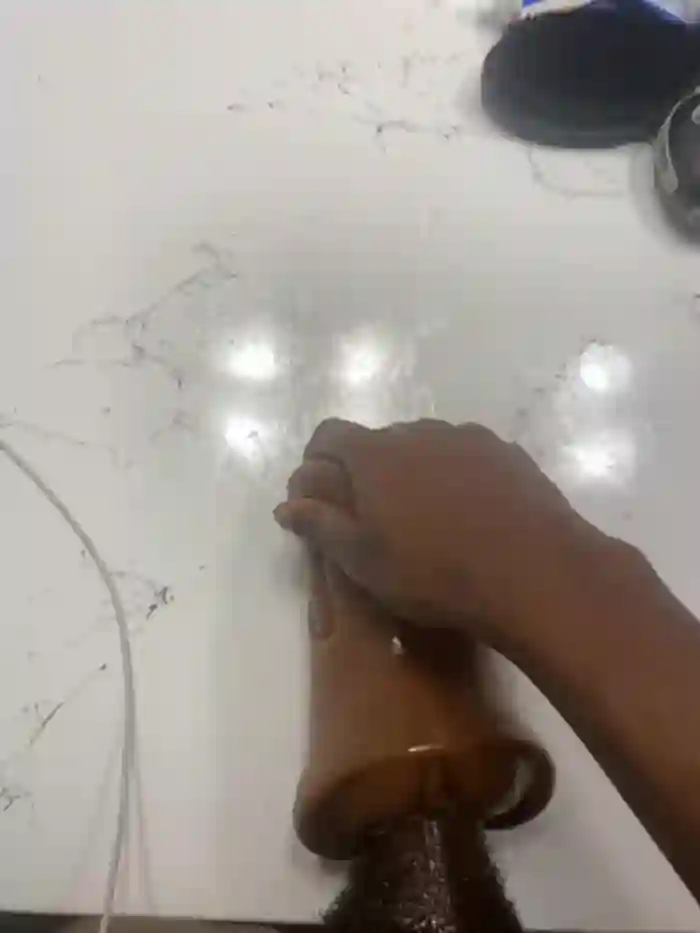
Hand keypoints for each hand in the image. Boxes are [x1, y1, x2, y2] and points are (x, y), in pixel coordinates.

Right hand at [274, 419, 609, 653]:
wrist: (532, 570)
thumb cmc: (434, 572)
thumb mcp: (364, 561)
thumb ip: (321, 526)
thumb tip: (287, 506)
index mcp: (374, 454)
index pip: (329, 435)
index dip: (317, 460)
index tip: (322, 495)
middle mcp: (417, 432)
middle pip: (378, 440)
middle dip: (369, 471)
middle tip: (378, 519)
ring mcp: (466, 437)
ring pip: (425, 446)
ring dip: (415, 472)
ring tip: (430, 521)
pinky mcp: (506, 452)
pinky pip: (466, 456)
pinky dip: (456, 476)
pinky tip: (472, 515)